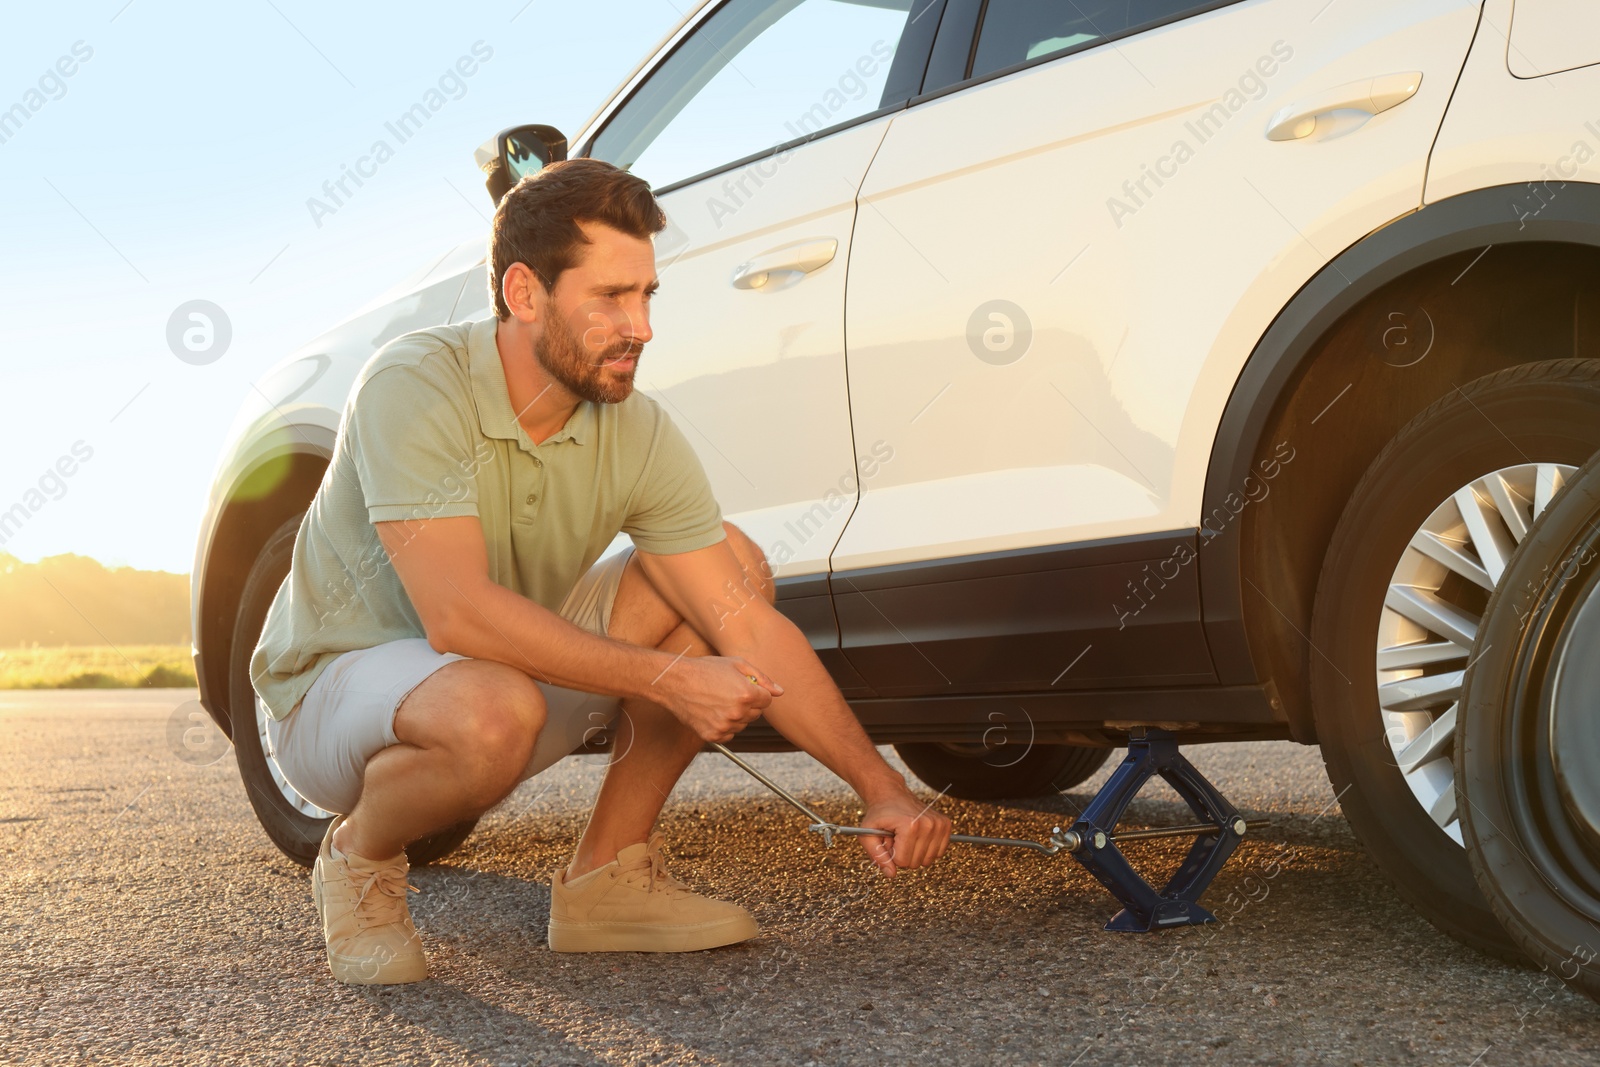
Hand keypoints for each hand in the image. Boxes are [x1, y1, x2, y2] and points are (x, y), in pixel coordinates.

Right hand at [657, 655, 781, 742]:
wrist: (676, 682)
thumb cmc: (706, 669)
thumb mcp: (737, 664)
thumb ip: (762, 679)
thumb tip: (780, 692)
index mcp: (747, 694)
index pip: (767, 701)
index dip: (756, 692)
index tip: (742, 686)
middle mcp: (738, 713)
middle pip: (756, 714)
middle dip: (747, 704)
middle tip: (728, 692)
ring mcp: (725, 726)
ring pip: (742, 725)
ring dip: (736, 716)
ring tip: (718, 701)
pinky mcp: (713, 735)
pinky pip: (729, 735)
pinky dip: (724, 726)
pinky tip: (712, 712)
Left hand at [857, 791, 952, 876]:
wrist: (891, 794)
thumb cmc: (879, 814)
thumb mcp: (867, 834)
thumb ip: (877, 855)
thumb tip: (891, 874)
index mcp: (910, 825)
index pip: (903, 862)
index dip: (892, 854)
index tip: (889, 840)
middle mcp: (928, 824)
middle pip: (915, 863)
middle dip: (903, 854)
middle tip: (896, 837)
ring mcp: (939, 824)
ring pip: (928, 860)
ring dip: (914, 852)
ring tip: (906, 836)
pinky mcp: (946, 824)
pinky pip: (938, 853)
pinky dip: (926, 849)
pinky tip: (917, 836)